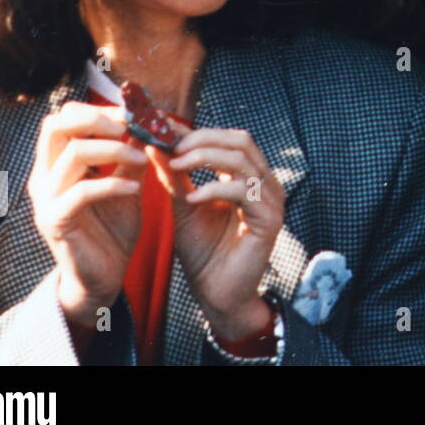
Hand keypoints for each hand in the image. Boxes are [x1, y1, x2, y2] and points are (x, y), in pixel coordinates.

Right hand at [28, 102, 146, 327]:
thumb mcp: (126, 184)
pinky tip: (134, 187)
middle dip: (96, 119)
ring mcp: (46, 199)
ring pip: (72, 154)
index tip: (131, 115)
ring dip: (113, 149)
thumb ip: (129, 156)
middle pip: (55, 125)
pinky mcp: (55, 222)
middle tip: (130, 127)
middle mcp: (44, 177)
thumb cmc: (113, 230)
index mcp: (56, 164)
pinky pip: (81, 191)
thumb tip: (144, 124)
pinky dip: (112, 183)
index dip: (96, 110)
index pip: (61, 118)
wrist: (104, 278)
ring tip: (142, 159)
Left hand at [149, 127, 282, 341]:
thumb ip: (175, 176)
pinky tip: (192, 197)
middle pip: (241, 140)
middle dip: (203, 139)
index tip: (164, 131)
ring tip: (176, 166)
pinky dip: (215, 188)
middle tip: (172, 147)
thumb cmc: (204, 252)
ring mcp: (270, 200)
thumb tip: (154, 143)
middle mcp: (264, 183)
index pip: (229, 139)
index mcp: (248, 177)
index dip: (197, 132)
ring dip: (205, 157)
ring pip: (242, 160)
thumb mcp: (184, 206)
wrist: (217, 293)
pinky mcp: (269, 220)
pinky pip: (243, 191)